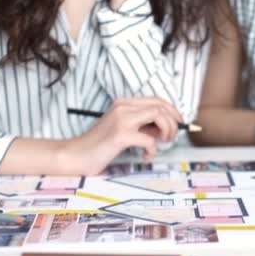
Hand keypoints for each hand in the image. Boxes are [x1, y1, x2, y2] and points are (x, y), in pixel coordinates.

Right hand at [63, 97, 181, 174]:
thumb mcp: (124, 130)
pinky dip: (153, 149)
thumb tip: (165, 128)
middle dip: (173, 121)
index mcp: (124, 103)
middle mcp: (123, 107)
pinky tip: (145, 155)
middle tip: (171, 137)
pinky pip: (149, 140)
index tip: (178, 124)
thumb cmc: (100, 145)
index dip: (172, 111)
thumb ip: (143, 126)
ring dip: (167, 131)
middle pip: (160, 106)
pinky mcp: (120, 135)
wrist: (76, 155)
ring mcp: (122, 119)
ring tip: (161, 143)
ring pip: (158, 115)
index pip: (156, 100)